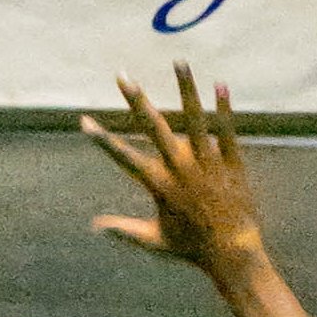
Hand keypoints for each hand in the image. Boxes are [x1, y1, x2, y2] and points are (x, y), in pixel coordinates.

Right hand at [81, 62, 264, 277]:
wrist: (233, 254)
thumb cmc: (191, 248)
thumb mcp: (154, 241)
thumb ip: (124, 230)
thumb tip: (94, 226)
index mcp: (159, 185)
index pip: (123, 157)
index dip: (102, 139)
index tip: (83, 121)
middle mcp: (181, 168)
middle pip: (155, 127)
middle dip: (136, 100)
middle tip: (123, 77)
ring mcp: (207, 163)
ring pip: (194, 119)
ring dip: (185, 89)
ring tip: (179, 62)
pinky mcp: (231, 163)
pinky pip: (227, 131)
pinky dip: (224, 108)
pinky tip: (220, 85)